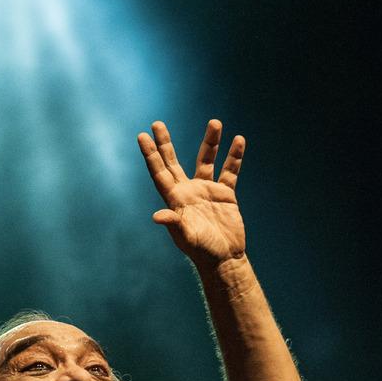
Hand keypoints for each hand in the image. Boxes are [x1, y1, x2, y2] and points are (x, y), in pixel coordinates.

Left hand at [137, 120, 245, 266]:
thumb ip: (174, 224)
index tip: (142, 135)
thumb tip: (158, 216)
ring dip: (211, 142)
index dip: (150, 154)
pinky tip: (239, 140)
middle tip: (157, 123)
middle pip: (173, 161)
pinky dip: (234, 157)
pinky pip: (230, 171)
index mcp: (175, 198)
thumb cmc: (202, 250)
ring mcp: (207, 190)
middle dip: (165, 143)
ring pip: (206, 160)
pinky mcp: (225, 194)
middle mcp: (188, 191)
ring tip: (215, 122)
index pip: (159, 171)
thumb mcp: (186, 237)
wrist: (224, 258)